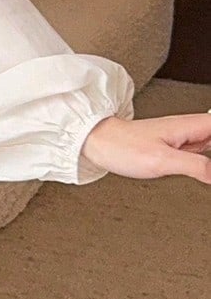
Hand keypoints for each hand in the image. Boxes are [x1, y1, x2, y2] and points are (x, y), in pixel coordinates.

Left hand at [81, 110, 210, 182]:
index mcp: (189, 126)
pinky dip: (208, 160)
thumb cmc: (123, 147)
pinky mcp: (174, 147)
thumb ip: (195, 166)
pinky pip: (201, 151)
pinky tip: (206, 170)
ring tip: (207, 172)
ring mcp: (182, 137)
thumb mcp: (162, 161)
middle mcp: (188, 128)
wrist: (98, 142)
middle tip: (209, 172)